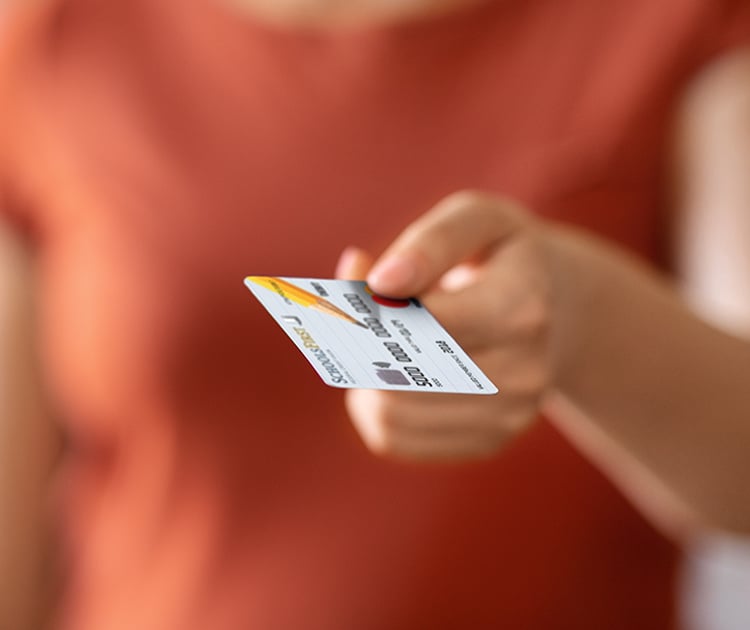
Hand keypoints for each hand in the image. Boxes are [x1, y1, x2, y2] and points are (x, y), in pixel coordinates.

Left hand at [336, 191, 554, 460]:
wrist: (559, 310)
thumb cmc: (503, 257)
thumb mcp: (479, 220)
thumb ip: (431, 241)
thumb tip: (381, 282)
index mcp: (523, 306)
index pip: (426, 320)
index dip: (376, 304)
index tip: (362, 281)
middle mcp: (524, 371)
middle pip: (401, 373)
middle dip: (360, 342)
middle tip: (354, 312)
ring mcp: (509, 415)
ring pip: (389, 413)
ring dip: (361, 375)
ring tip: (376, 342)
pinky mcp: (487, 442)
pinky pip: (394, 439)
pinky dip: (371, 407)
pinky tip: (388, 374)